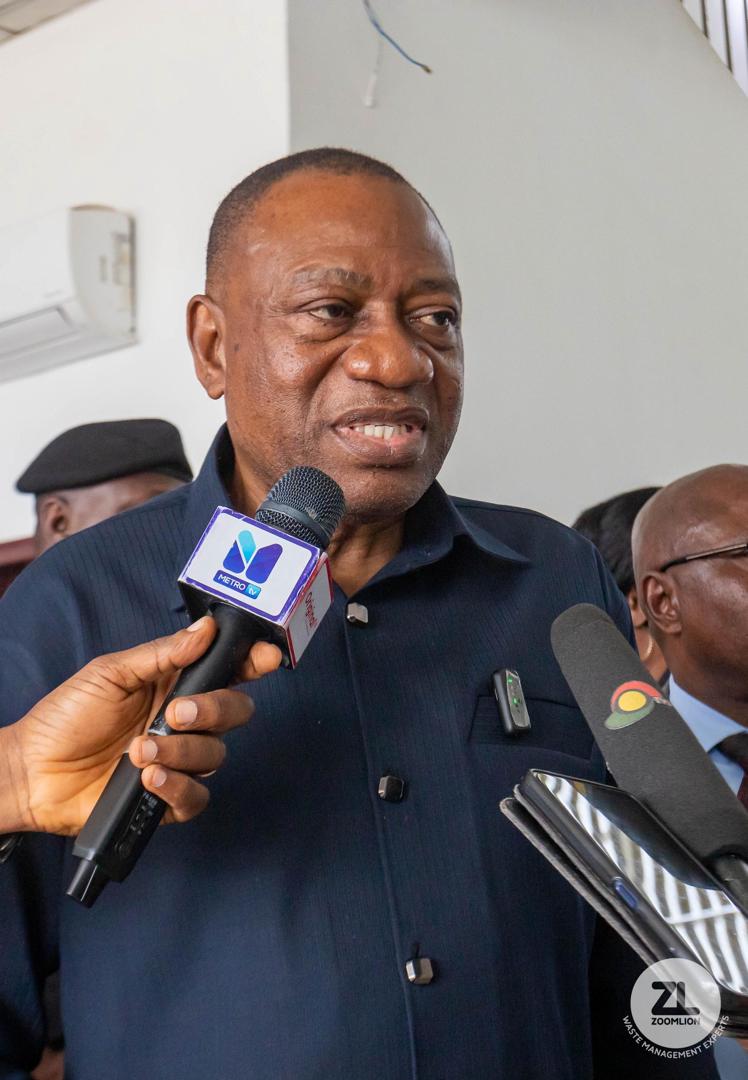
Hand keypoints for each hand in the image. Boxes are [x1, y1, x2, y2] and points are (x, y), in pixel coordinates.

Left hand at [1, 617, 280, 835]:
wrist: (31, 771)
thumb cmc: (65, 717)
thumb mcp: (111, 673)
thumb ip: (162, 654)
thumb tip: (205, 629)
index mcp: (174, 686)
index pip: (227, 672)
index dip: (252, 663)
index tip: (263, 657)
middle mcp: (183, 723)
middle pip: (235, 712)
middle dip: (213, 710)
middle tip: (176, 712)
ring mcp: (178, 761)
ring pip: (216, 756)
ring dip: (181, 750)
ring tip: (139, 750)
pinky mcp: (166, 800)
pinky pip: (197, 798)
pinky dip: (178, 786)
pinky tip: (150, 778)